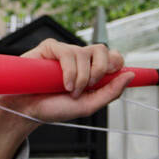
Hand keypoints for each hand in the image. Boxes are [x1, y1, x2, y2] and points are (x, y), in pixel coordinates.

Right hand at [0, 41, 133, 158]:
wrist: (28, 111)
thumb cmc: (54, 108)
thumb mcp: (88, 106)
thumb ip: (110, 92)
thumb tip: (130, 76)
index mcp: (91, 71)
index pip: (112, 57)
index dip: (116, 63)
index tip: (110, 76)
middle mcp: (80, 60)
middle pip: (102, 49)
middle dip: (100, 69)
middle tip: (90, 85)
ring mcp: (65, 52)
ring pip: (84, 52)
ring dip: (81, 76)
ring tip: (69, 90)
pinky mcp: (49, 48)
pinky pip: (66, 51)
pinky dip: (69, 70)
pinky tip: (63, 83)